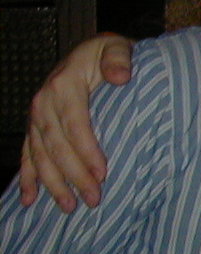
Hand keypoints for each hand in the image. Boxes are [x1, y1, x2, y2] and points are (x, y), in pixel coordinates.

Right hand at [19, 33, 134, 211]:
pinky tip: (29, 199)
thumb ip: (118, 59)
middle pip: (57, 145)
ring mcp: (36, 115)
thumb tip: (120, 77)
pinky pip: (27, 154)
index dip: (86, 150)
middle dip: (74, 175)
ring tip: (69, 206)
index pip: (75, 124)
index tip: (102, 173)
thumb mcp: (116, 48)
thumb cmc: (108, 54)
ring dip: (53, 183)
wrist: (91, 52)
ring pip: (40, 155)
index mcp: (64, 84)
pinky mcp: (34, 126)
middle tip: (93, 199)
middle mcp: (43, 102)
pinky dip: (27, 177)